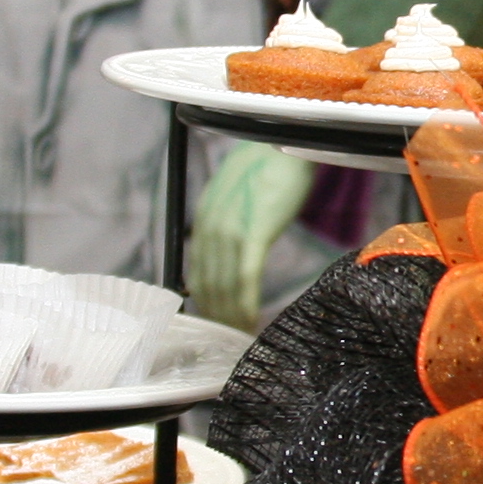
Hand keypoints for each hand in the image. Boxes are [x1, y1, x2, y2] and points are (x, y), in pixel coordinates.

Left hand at [189, 145, 315, 329]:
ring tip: (242, 336)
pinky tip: (251, 320)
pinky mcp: (254, 233)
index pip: (199, 273)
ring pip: (225, 286)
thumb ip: (228, 223)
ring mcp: (230, 231)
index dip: (208, 302)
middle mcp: (210, 228)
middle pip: (210, 285)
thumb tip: (233, 248)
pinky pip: (246, 278)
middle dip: (219, 316)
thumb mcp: (235, 196)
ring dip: (232, 316)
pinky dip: (246, 303)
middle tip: (231, 340)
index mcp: (204, 221)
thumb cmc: (268, 168)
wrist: (284, 143)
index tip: (219, 321)